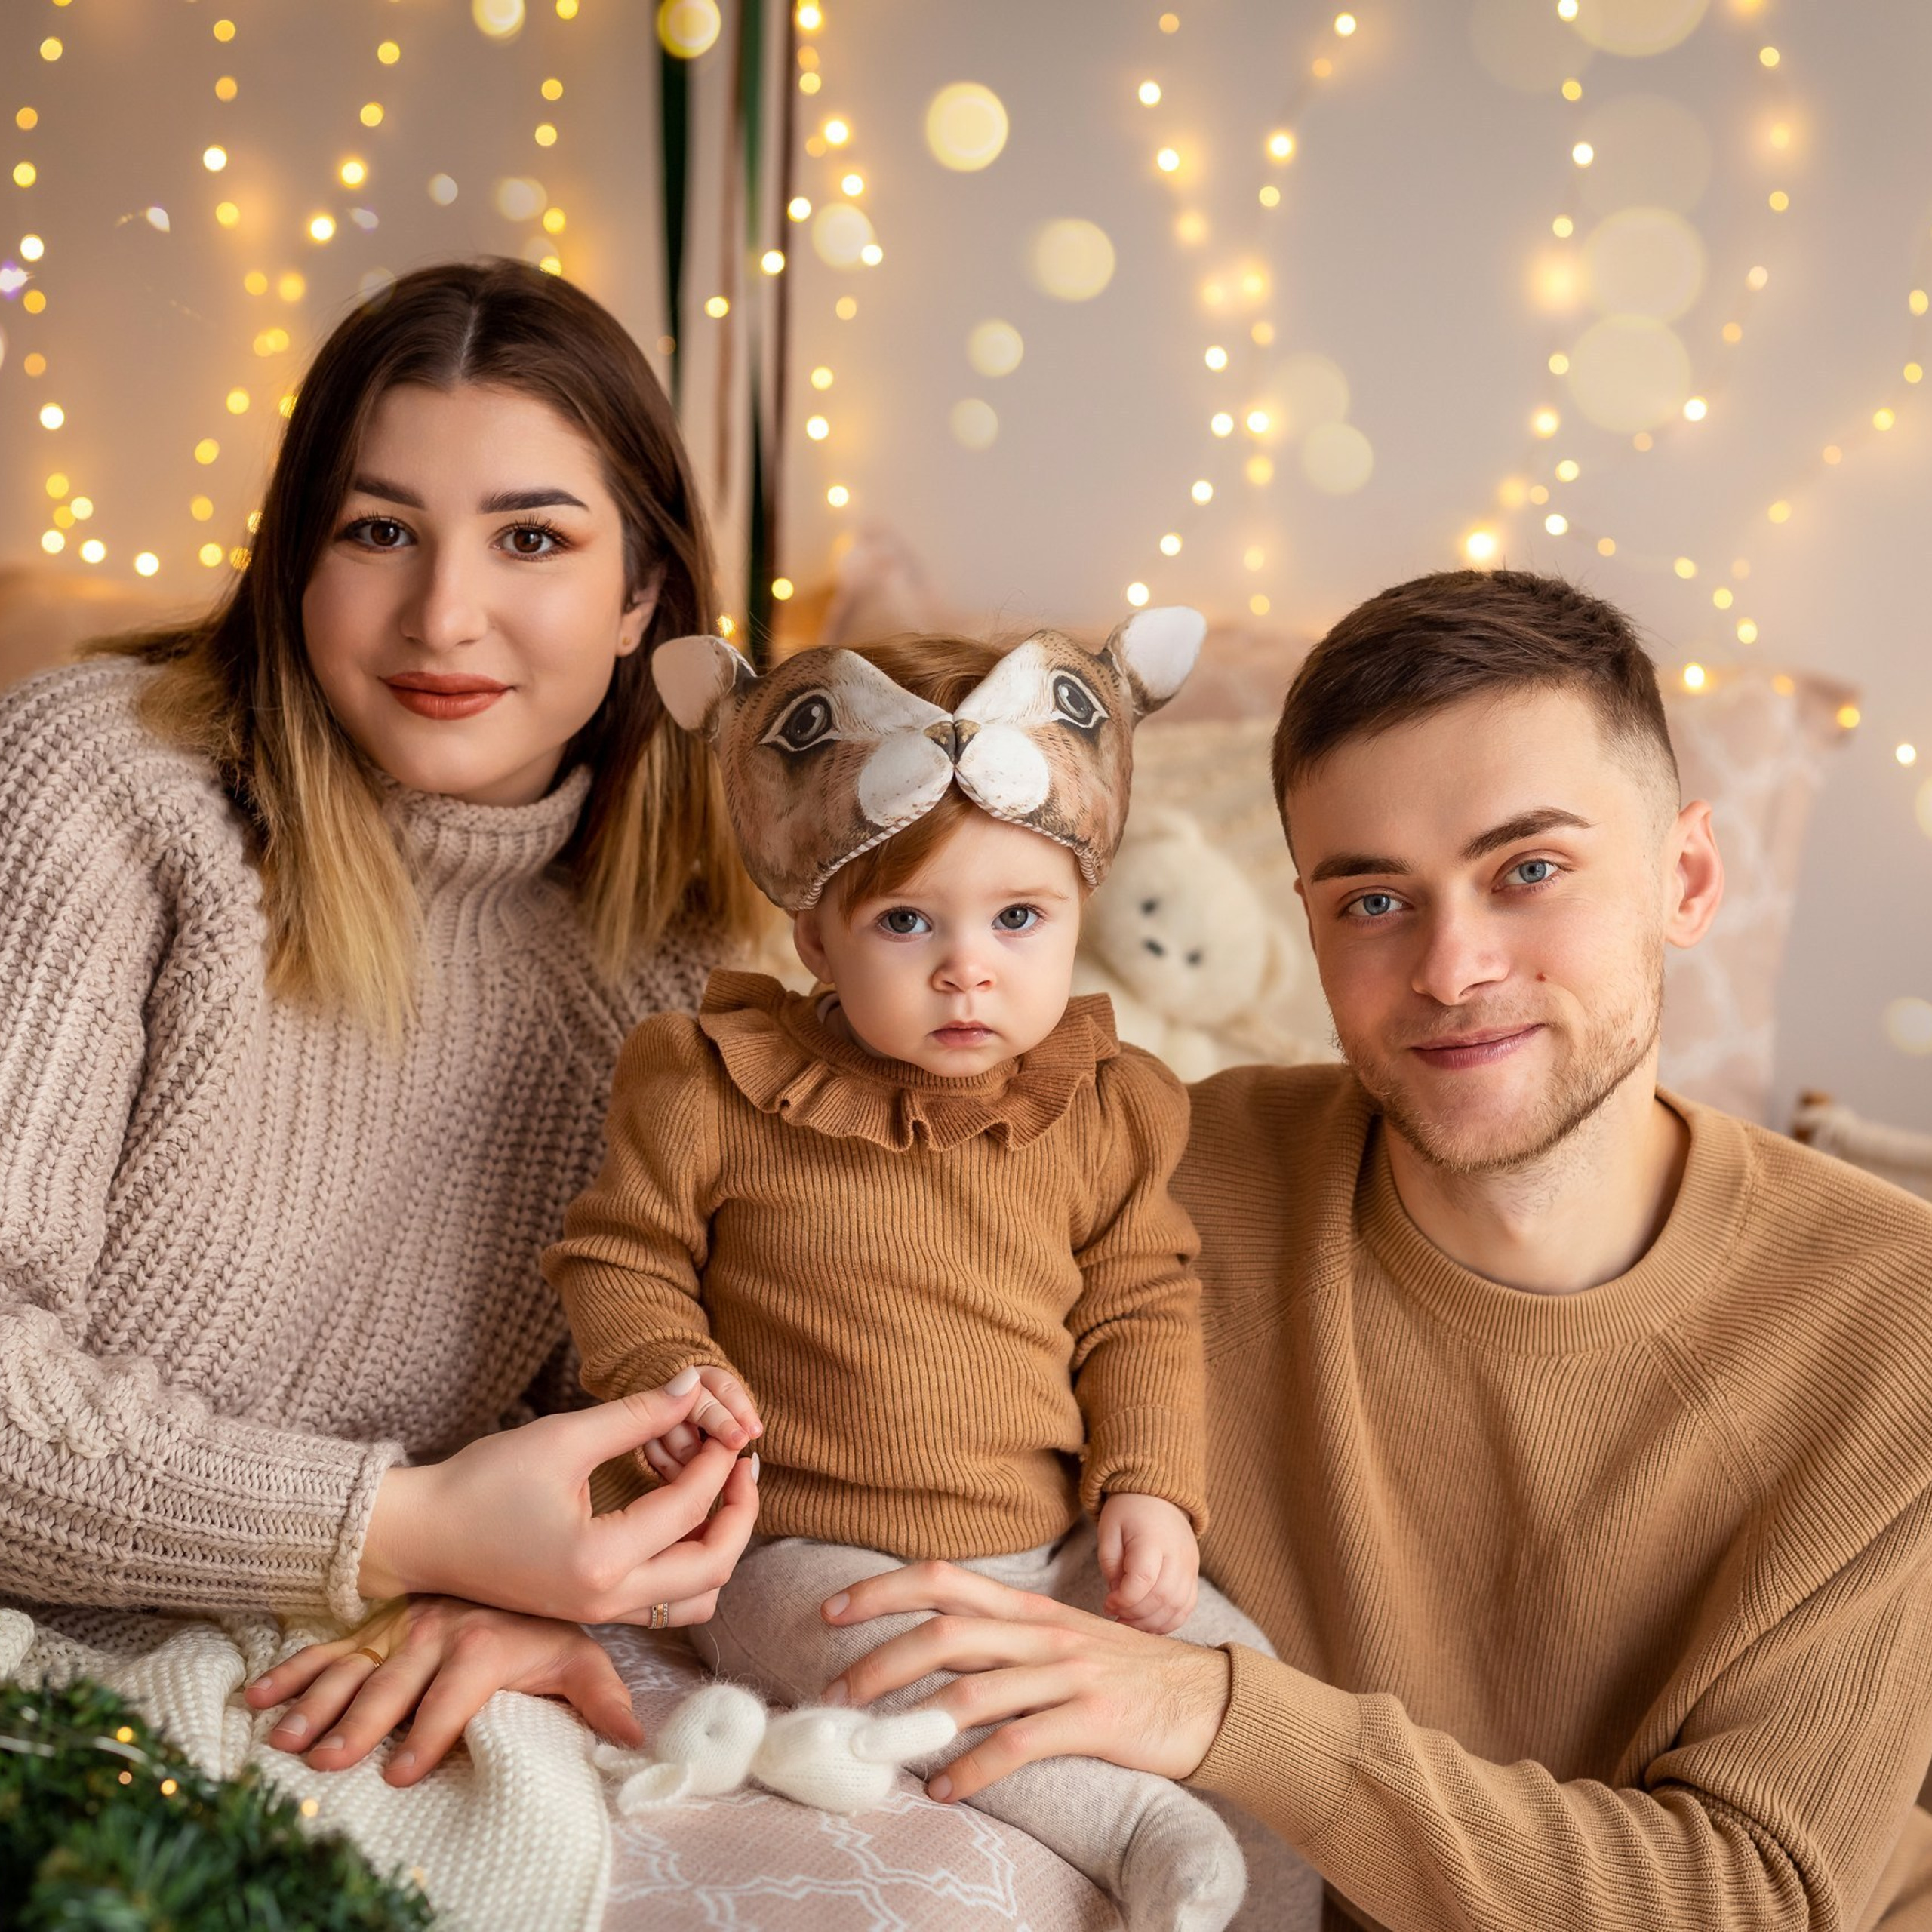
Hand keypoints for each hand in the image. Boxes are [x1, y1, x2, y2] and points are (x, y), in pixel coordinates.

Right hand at [245, 1597, 642, 1785]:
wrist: (508, 1553)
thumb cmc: (539, 1622)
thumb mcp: (574, 1650)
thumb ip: (598, 1692)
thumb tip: (632, 1738)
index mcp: (481, 1644)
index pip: (455, 1693)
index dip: (431, 1732)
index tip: (402, 1773)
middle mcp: (433, 1635)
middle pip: (393, 1684)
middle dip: (358, 1723)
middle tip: (326, 1760)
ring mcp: (396, 1631)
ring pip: (351, 1668)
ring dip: (316, 1703)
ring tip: (283, 1739)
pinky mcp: (372, 1629)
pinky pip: (327, 1649)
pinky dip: (289, 1672)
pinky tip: (255, 1697)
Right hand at [359, 1367, 759, 1623]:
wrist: (421, 1535)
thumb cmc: (481, 1483)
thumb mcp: (562, 1438)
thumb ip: (637, 1415)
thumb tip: (695, 1386)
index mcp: (600, 1560)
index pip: (689, 1509)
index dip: (719, 1461)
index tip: (729, 1426)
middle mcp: (607, 1600)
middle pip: (713, 1568)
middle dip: (739, 1512)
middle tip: (740, 1462)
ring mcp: (600, 1614)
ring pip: (697, 1597)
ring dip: (719, 1543)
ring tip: (717, 1489)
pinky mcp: (592, 1611)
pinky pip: (667, 1601)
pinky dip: (690, 1561)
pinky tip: (680, 1513)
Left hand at [820, 1562, 1230, 1803]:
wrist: (1211, 1697)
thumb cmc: (1125, 1674)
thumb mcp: (1060, 1639)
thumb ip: (1003, 1639)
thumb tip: (931, 1651)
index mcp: (1028, 1607)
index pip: (943, 1579)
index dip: (883, 1589)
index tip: (831, 1611)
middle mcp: (1042, 1631)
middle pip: (945, 1631)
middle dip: (880, 1661)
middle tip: (835, 1697)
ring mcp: (1068, 1672)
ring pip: (973, 1688)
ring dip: (914, 1723)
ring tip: (873, 1751)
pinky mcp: (1093, 1718)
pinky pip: (1018, 1744)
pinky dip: (972, 1769)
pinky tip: (942, 1790)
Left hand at [1097, 1492, 1198, 1633]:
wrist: (1158, 1497)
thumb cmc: (1128, 1512)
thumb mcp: (1108, 1530)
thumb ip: (1110, 1564)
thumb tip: (1117, 1596)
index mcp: (1152, 1539)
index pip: (1143, 1579)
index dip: (1124, 1599)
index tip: (1108, 1603)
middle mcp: (1177, 1554)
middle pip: (1162, 1597)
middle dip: (1136, 1615)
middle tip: (1116, 1616)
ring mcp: (1190, 1565)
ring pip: (1177, 1606)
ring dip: (1152, 1623)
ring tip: (1130, 1623)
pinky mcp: (1194, 1574)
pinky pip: (1188, 1607)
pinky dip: (1169, 1621)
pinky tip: (1149, 1623)